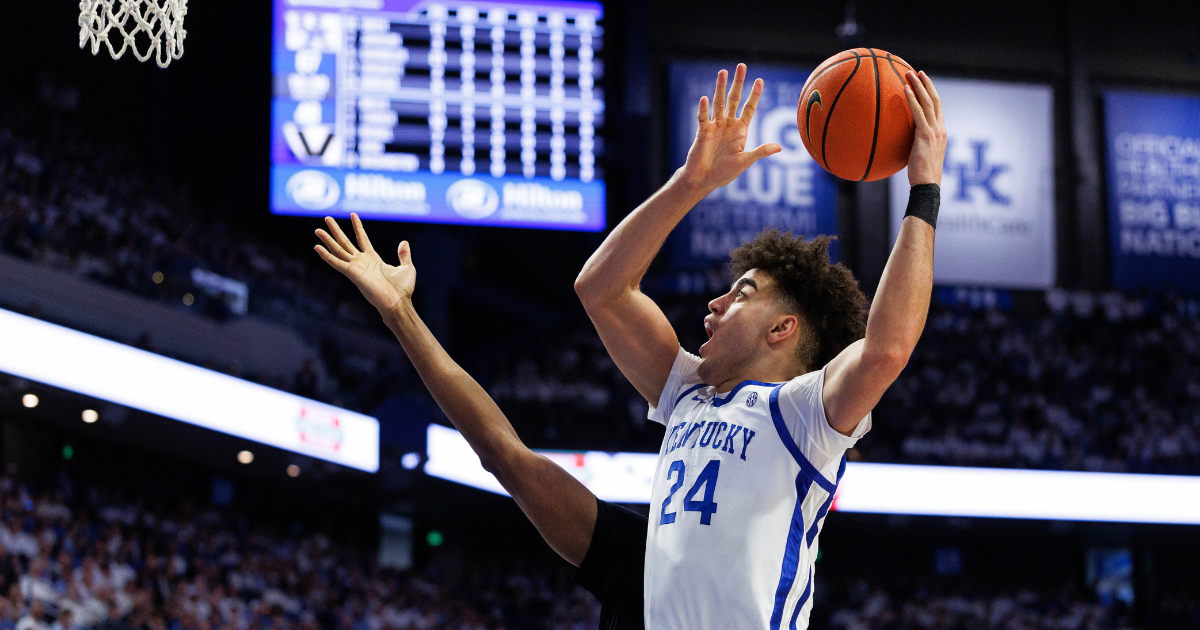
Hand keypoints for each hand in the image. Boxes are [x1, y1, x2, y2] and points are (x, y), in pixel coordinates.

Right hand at [314, 214, 414, 315]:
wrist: (398, 302)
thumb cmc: (402, 289)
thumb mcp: (407, 267)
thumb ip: (404, 255)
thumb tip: (404, 242)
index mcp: (373, 259)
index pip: (362, 239)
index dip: (357, 227)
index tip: (353, 214)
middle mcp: (361, 262)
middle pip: (345, 242)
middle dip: (336, 230)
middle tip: (327, 218)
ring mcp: (355, 267)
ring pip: (338, 250)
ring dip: (327, 240)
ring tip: (317, 229)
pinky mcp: (352, 274)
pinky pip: (336, 263)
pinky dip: (326, 256)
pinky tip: (317, 247)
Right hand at [677, 63, 780, 191]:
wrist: (704, 180)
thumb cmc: (724, 172)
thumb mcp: (745, 162)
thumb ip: (760, 152)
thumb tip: (780, 147)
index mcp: (740, 130)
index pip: (749, 108)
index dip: (754, 95)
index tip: (760, 80)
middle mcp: (728, 124)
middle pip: (734, 99)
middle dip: (738, 83)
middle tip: (741, 66)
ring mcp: (715, 127)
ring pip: (719, 103)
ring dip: (721, 88)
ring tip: (723, 72)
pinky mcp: (702, 132)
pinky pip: (703, 118)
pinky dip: (703, 109)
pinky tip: (704, 98)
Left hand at [903, 71, 947, 185]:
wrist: (927, 185)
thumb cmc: (921, 175)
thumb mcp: (920, 155)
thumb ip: (916, 144)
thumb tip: (902, 141)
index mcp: (941, 133)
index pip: (938, 108)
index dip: (931, 94)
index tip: (924, 82)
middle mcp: (940, 129)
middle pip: (935, 100)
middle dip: (926, 84)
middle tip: (917, 72)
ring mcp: (934, 131)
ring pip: (928, 102)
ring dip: (918, 86)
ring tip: (908, 73)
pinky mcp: (925, 135)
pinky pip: (918, 113)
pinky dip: (911, 99)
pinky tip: (904, 89)